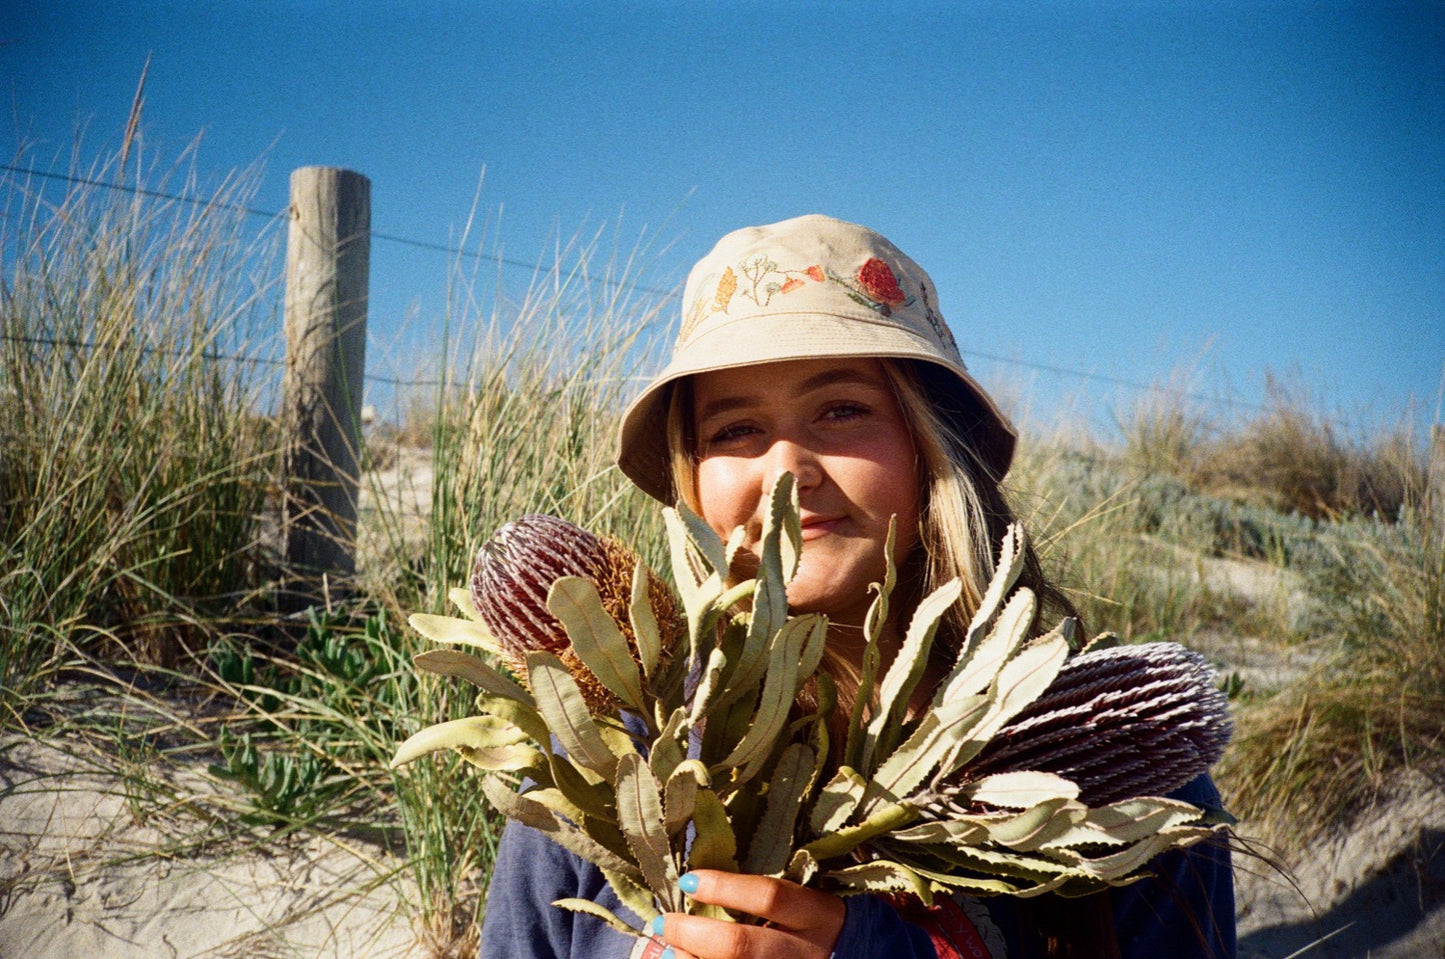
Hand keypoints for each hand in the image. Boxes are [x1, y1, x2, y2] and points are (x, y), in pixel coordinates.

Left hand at [649, 870, 845, 958]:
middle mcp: (805, 953)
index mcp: (816, 914)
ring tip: (670, 951)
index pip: (768, 897)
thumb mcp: (805, 901)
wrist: (853, 958)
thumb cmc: (816, 923)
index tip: (689, 880)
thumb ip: (763, 895)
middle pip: (740, 946)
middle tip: (667, 921)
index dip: (724, 888)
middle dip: (694, 934)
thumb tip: (698, 883)